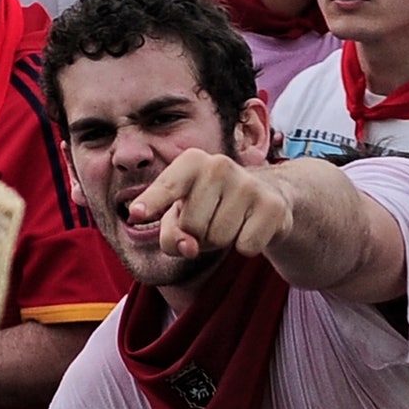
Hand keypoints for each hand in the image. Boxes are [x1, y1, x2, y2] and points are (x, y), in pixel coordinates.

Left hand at [130, 147, 293, 259]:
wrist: (266, 196)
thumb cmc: (211, 206)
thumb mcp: (181, 216)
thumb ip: (170, 234)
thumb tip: (189, 248)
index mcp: (192, 161)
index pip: (168, 187)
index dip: (152, 202)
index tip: (135, 214)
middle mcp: (219, 164)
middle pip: (191, 227)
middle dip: (198, 235)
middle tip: (212, 219)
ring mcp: (248, 183)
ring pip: (219, 239)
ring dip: (222, 242)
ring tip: (231, 221)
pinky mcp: (272, 206)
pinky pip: (246, 247)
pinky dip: (246, 246)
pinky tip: (251, 226)